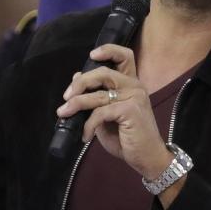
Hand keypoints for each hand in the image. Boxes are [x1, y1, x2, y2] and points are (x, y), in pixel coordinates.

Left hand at [56, 44, 172, 179]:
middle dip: (81, 83)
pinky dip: (88, 124)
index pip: (125, 56)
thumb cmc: (127, 138)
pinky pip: (100, 112)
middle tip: (66, 97)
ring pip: (97, 94)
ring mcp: (134, 97)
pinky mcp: (130, 110)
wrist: (146, 158)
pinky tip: (85, 135)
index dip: (108, 50)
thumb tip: (76, 79)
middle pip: (103, 72)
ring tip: (64, 114)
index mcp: (131, 84)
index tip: (91, 55)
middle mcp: (134, 86)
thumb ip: (95, 98)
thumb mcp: (106, 116)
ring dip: (76, 105)